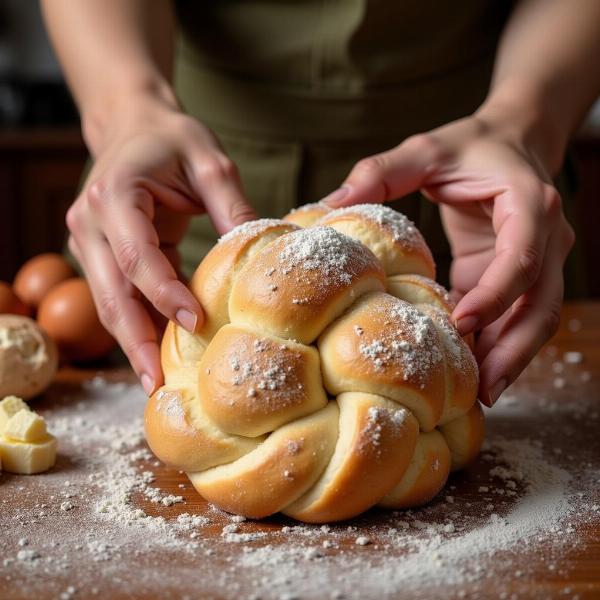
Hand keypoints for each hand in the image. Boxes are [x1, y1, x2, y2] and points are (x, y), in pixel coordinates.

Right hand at [66, 97, 255, 392]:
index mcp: (116, 195)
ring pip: (108, 302)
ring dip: (132, 342)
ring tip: (156, 382)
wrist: (134, 127)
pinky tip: (156, 353)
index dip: (163, 293)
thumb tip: (261, 253)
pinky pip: (117, 296)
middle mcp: (90, 222)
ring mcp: (89, 241)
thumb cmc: (171, 140)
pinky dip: (137, 324)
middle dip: (135, 340)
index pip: (136, 255)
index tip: (195, 323)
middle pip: (111, 291)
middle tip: (158, 383)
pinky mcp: (99, 254)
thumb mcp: (209, 162)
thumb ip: (231, 205)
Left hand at [323, 109, 574, 405]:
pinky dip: (495, 346)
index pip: (520, 258)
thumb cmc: (469, 146)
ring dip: (510, 359)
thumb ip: (381, 172)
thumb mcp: (425, 151)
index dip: (495, 295)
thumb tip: (331, 204)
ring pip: (536, 321)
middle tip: (481, 390)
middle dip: (514, 350)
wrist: (510, 142)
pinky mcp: (517, 276)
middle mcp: (545, 237)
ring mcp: (538, 261)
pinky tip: (470, 371)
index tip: (461, 324)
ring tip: (478, 396)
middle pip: (541, 305)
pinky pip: (513, 318)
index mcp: (528, 204)